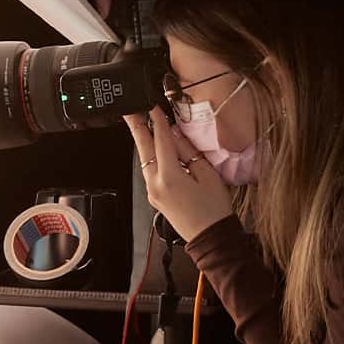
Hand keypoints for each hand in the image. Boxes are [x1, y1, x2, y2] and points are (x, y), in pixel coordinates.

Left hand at [124, 108, 234, 240]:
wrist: (210, 238)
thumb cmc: (214, 210)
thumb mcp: (208, 175)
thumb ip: (188, 152)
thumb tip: (175, 136)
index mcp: (170, 177)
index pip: (161, 141)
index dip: (157, 120)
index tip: (153, 105)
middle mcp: (155, 185)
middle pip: (143, 149)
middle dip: (136, 126)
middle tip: (130, 110)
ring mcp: (152, 192)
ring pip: (144, 160)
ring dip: (144, 141)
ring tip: (142, 124)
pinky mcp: (155, 197)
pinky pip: (150, 171)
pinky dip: (151, 156)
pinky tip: (156, 148)